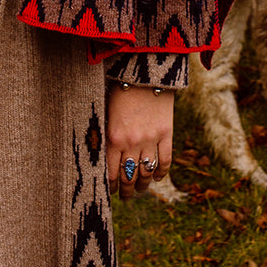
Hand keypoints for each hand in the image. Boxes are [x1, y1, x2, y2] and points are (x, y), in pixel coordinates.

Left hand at [107, 85, 173, 199]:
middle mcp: (132, 142)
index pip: (111, 174)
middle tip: (125, 197)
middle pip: (129, 177)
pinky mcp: (166, 133)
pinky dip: (162, 172)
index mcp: (113, 138)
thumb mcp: (106, 110)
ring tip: (140, 190)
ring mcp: (151, 139)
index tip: (110, 192)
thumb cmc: (120, 87)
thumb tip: (100, 154)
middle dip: (126, 191)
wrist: (145, 69)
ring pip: (147, 173)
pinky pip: (165, 161)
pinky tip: (158, 177)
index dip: (111, 187)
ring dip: (143, 185)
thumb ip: (105, 133)